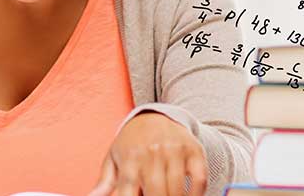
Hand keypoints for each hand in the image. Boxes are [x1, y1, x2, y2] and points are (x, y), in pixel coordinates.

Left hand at [87, 112, 206, 195]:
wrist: (155, 115)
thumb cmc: (132, 144)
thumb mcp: (114, 159)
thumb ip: (104, 184)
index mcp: (129, 160)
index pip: (128, 193)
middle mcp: (151, 154)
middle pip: (156, 193)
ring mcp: (174, 151)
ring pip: (178, 189)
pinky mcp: (193, 150)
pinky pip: (199, 178)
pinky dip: (197, 194)